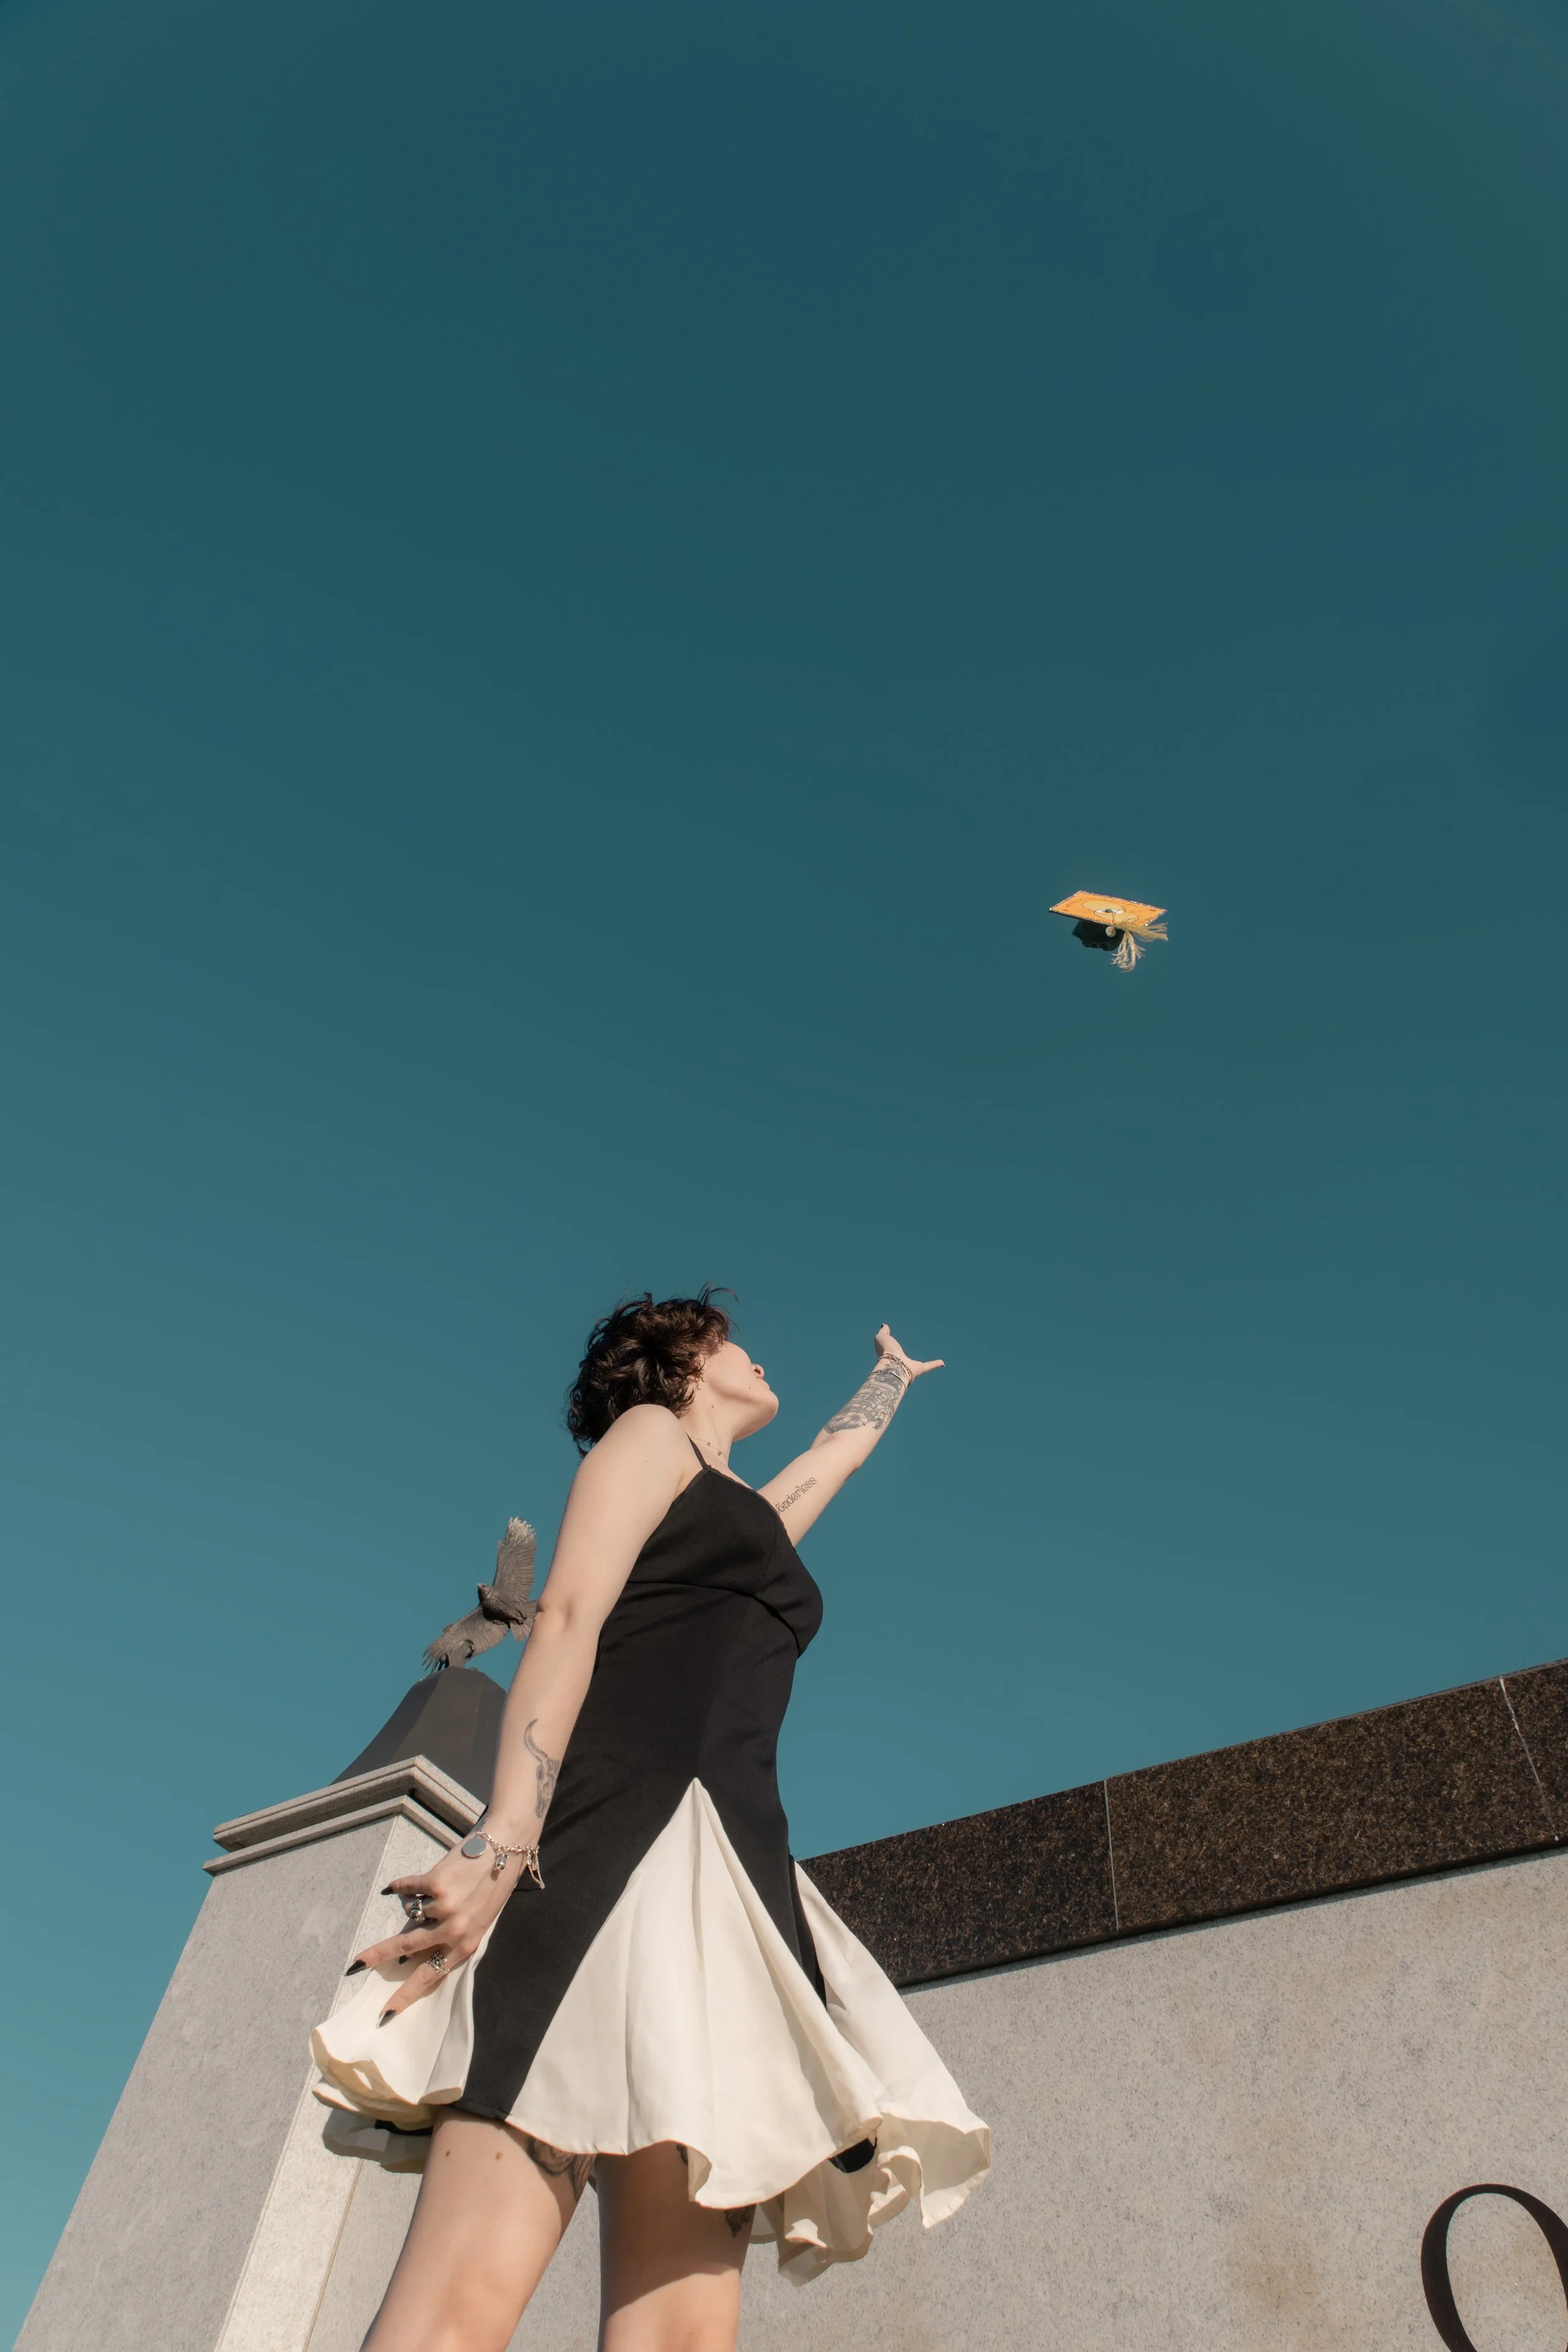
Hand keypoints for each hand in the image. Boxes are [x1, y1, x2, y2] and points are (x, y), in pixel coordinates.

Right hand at [349, 1835, 525, 2018]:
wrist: (507, 1847)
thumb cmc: (492, 1886)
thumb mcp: (475, 1920)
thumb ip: (445, 1936)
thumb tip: (405, 1947)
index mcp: (465, 1946)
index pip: (429, 1977)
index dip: (404, 1995)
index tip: (386, 2013)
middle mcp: (455, 1931)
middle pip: (407, 1949)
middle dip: (378, 1957)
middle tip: (355, 1966)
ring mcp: (445, 1907)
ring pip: (409, 1914)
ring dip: (411, 1904)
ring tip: (431, 1890)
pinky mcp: (437, 1882)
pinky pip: (407, 1888)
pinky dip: (401, 1886)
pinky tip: (397, 1886)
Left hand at [874, 1324, 943, 1379]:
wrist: (893, 1363)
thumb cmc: (886, 1350)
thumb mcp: (881, 1337)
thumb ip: (883, 1332)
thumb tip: (885, 1326)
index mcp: (890, 1356)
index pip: (891, 1352)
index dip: (892, 1348)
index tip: (894, 1346)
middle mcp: (900, 1363)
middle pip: (905, 1361)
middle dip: (907, 1361)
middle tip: (909, 1359)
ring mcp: (910, 1367)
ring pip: (919, 1366)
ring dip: (926, 1366)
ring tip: (933, 1363)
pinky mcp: (920, 1369)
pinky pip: (929, 1366)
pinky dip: (935, 1364)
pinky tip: (942, 1363)